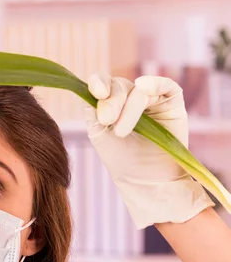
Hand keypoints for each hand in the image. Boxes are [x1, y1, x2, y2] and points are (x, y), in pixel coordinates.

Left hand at [85, 73, 213, 228]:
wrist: (144, 179)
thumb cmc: (120, 158)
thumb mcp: (98, 133)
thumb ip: (92, 111)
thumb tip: (90, 90)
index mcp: (112, 102)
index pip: (103, 83)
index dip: (98, 82)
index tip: (96, 93)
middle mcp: (131, 97)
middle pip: (118, 85)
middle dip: (111, 102)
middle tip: (107, 121)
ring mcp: (152, 98)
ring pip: (138, 88)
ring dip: (128, 108)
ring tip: (120, 131)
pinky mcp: (172, 102)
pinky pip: (165, 84)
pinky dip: (154, 84)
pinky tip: (144, 88)